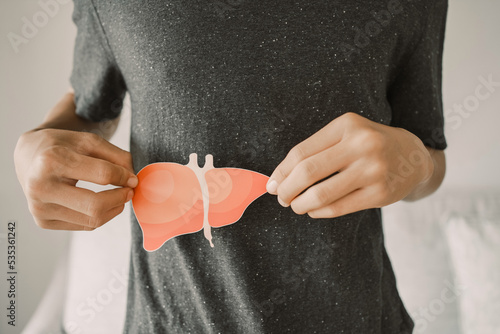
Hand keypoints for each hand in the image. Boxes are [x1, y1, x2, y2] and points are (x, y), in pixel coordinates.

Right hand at [14, 128, 137, 229]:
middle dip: (120, 199)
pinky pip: (84, 225)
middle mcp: (40, 187)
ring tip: (117, 196)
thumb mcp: (89, 141)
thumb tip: (133, 180)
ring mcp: (39, 207)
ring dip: (113, 209)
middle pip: (95, 206)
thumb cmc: (61, 147)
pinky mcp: (43, 221)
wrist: (28, 156)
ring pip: (92, 220)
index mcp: (52, 160)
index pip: (102, 175)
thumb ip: (117, 156)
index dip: (124, 177)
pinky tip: (100, 203)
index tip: (133, 178)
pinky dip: (99, 216)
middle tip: (129, 192)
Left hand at [266, 112, 433, 217]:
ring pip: (321, 194)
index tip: (271, 184)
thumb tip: (278, 179)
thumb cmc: (368, 145)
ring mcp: (373, 170)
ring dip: (300, 204)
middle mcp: (362, 144)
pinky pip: (337, 208)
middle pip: (307, 172)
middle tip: (281, 198)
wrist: (413, 157)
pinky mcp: (381, 194)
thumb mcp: (345, 134)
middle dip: (287, 190)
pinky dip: (318, 212)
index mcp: (347, 125)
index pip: (301, 152)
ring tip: (296, 206)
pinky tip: (313, 210)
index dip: (281, 172)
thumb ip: (314, 150)